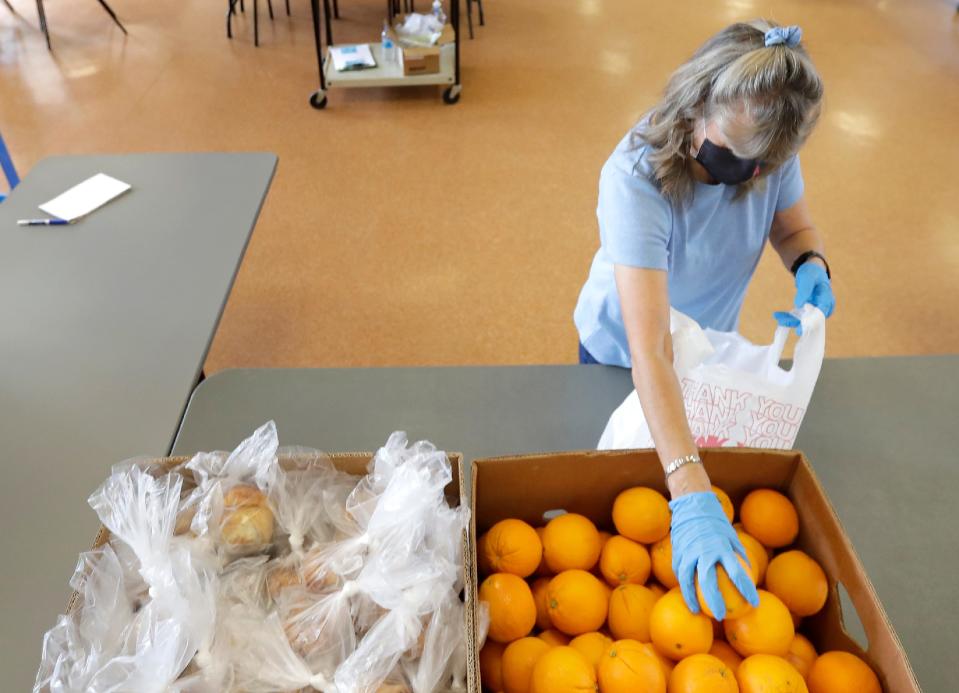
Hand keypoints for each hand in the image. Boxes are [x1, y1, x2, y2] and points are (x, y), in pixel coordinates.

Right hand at [669, 492, 758, 619]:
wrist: (691, 505)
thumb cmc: (715, 521)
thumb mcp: (731, 535)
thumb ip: (738, 553)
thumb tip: (749, 572)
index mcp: (722, 547)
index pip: (737, 573)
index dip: (746, 590)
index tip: (754, 603)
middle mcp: (704, 551)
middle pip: (708, 582)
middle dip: (715, 601)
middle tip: (721, 616)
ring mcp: (688, 552)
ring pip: (688, 580)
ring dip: (691, 597)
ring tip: (697, 611)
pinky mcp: (677, 552)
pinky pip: (680, 572)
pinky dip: (684, 584)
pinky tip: (688, 594)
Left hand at [774, 261, 833, 333]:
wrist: (812, 272)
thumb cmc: (812, 273)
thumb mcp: (808, 278)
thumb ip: (805, 290)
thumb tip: (799, 304)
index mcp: (827, 298)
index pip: (822, 312)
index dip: (813, 321)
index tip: (802, 327)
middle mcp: (822, 307)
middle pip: (811, 319)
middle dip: (798, 323)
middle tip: (784, 323)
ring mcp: (814, 310)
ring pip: (802, 320)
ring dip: (789, 320)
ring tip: (777, 316)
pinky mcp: (806, 311)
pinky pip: (797, 316)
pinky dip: (787, 316)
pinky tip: (777, 315)